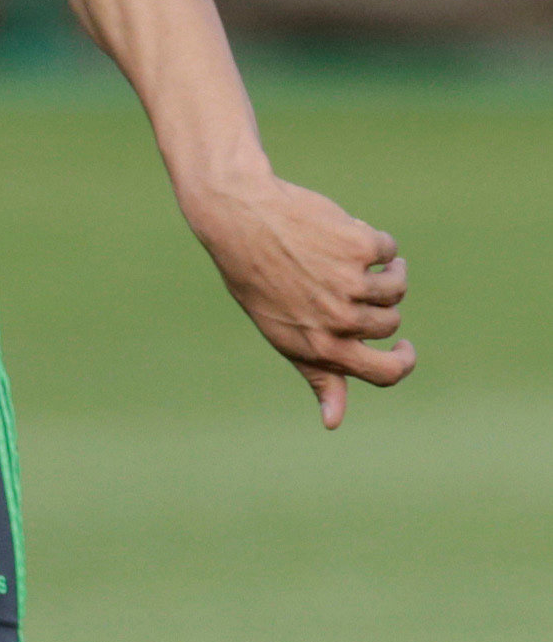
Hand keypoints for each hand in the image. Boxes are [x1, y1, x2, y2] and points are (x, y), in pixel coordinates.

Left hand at [183, 176, 412, 427]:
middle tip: (342, 283)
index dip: (402, 361)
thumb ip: (317, 374)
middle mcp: (338, 320)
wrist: (238, 219)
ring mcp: (352, 283)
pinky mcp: (361, 247)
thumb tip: (333, 422)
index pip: (385, 373)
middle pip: (391, 323)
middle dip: (376, 304)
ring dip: (384, 271)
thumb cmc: (258, 281)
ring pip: (396, 287)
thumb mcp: (282, 334)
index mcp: (320, 348)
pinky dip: (371, 241)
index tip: (403, 346)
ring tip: (347, 259)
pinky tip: (337, 234)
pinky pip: (389, 250)